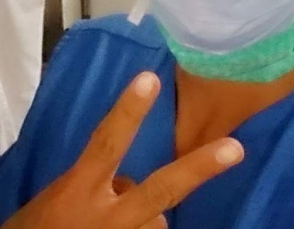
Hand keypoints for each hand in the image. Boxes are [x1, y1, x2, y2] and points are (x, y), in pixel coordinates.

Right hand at [1, 72, 243, 228]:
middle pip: (160, 189)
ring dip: (144, 218)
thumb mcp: (57, 199)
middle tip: (235, 149)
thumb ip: (92, 183)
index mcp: (78, 190)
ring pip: (157, 220)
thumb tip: (126, 181)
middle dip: (199, 168)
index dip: (128, 111)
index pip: (106, 142)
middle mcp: (107, 217)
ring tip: (112, 224)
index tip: (149, 78)